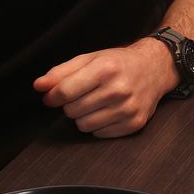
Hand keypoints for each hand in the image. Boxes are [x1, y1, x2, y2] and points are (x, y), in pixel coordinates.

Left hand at [32, 38, 177, 137]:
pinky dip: (99, 125)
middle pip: (72, 111)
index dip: (53, 96)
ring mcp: (128, 108)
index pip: (64, 92)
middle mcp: (119, 88)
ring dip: (84, 116)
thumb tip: (38, 86)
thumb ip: (61, 72)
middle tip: (85, 94)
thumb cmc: (119, 63)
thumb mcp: (90, 59)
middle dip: (72, 104)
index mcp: (106, 68)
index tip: (53, 96)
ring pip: (83, 125)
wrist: (155, 68)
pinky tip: (109, 111)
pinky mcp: (134, 123)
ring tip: (97, 103)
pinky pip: (99, 134)